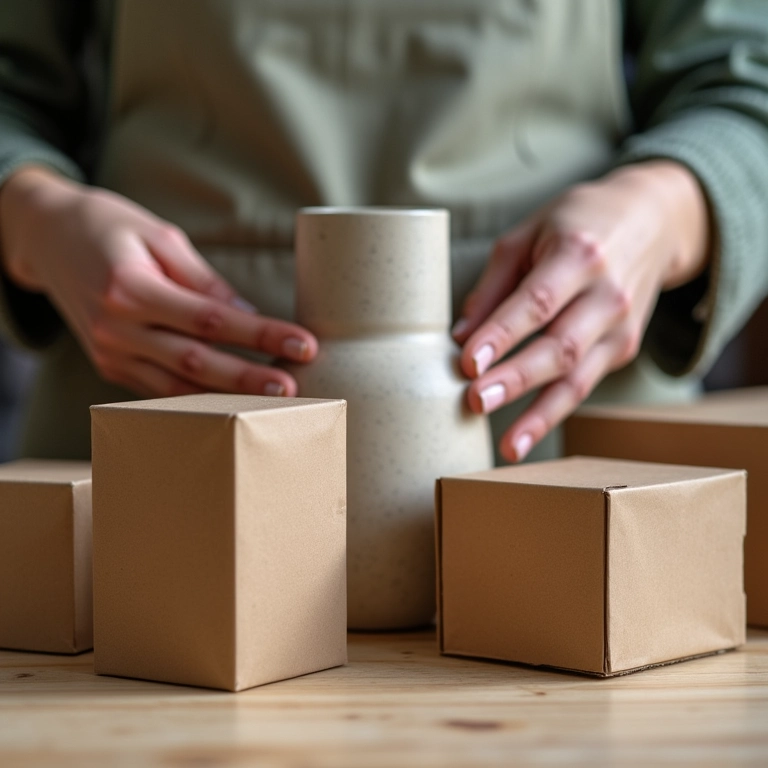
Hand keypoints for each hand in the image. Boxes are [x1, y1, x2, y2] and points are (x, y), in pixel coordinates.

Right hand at [0, 167, 316, 396]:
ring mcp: (109, 352)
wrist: (46, 237)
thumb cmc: (109, 227)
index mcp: (130, 288)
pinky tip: (233, 400)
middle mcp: (115, 327)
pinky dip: (198, 396)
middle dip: (249, 378)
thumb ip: (205, 281)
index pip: (211, 320)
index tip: (303, 343)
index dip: (261, 335)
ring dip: (228, 396)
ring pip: (178, 385)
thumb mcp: (160, 237)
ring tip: (273, 400)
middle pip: (197, 361)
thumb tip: (249, 316)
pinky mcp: (109, 365)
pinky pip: (160, 388)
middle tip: (293, 387)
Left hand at [452, 160, 709, 461]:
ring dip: (538, 414)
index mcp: (579, 254)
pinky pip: (583, 385)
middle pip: (560, 346)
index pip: (536, 301)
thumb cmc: (577, 223)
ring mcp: (621, 326)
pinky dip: (552, 412)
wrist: (653, 219)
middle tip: (474, 402)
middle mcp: (608, 293)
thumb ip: (494, 285)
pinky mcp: (622, 348)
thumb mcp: (530, 233)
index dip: (501, 334)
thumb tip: (460, 337)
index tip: (467, 362)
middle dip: (516, 378)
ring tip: (507, 446)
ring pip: (577, 378)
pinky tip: (525, 435)